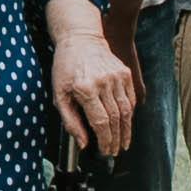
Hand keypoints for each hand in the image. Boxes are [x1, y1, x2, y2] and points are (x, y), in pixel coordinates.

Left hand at [52, 33, 139, 154]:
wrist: (80, 39)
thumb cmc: (65, 67)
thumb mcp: (59, 94)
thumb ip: (70, 121)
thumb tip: (83, 143)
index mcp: (86, 88)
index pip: (101, 122)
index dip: (104, 140)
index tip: (104, 151)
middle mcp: (104, 82)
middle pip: (115, 119)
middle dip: (116, 139)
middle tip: (114, 151)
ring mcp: (117, 76)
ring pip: (126, 110)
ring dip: (126, 130)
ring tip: (123, 143)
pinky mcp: (125, 73)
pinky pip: (131, 98)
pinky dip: (129, 113)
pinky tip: (126, 124)